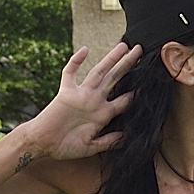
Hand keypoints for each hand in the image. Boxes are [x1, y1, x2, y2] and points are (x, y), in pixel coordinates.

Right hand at [17, 44, 139, 160]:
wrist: (43, 144)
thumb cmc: (65, 147)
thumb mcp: (91, 147)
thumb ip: (109, 142)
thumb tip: (127, 137)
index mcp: (103, 114)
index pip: (124, 100)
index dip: (136, 92)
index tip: (150, 80)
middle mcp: (94, 101)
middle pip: (115, 79)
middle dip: (128, 65)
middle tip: (141, 51)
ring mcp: (80, 95)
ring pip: (99, 72)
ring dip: (111, 59)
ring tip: (124, 46)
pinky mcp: (66, 92)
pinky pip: (70, 73)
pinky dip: (76, 61)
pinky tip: (84, 49)